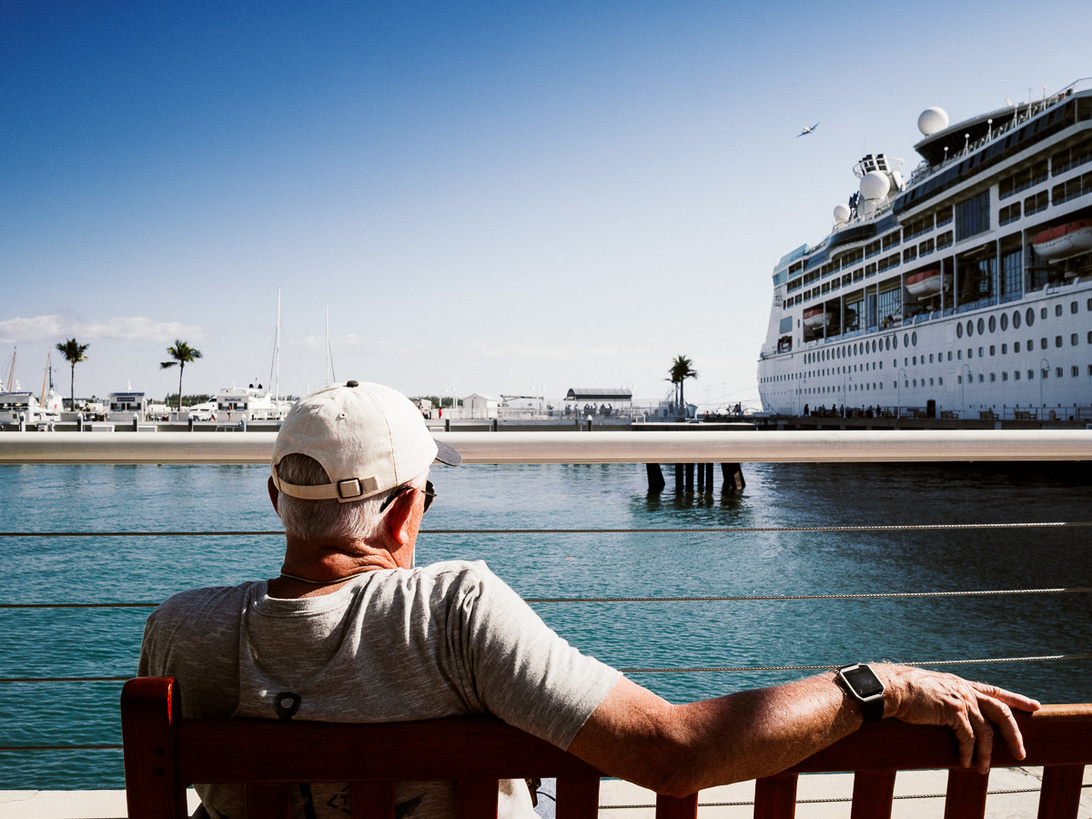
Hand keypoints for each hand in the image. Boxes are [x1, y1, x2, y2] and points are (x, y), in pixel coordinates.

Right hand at [874, 664, 1040, 772]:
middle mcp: (965, 690)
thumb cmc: (906, 691)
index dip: (1017, 699)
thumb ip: (948, 698)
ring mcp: (960, 699)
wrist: (891, 688)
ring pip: (986, 731)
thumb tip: (953, 714)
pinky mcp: (952, 711)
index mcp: (962, 684)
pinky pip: (968, 737)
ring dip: (987, 753)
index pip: (996, 692)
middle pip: (1001, 711)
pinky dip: (969, 752)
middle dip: (1014, 734)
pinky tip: (966, 763)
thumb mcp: (934, 690)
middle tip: (1021, 754)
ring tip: (983, 769)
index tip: (1035, 706)